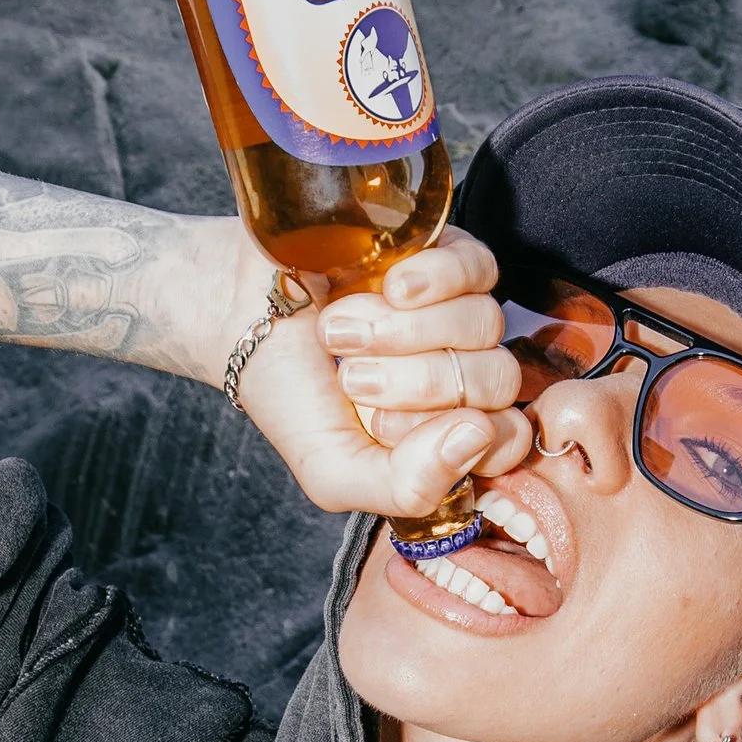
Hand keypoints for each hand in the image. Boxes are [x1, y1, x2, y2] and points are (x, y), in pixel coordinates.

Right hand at [229, 228, 531, 525]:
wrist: (236, 313)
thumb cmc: (288, 394)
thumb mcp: (333, 470)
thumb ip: (407, 488)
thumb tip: (478, 434)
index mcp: (447, 430)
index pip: (505, 441)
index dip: (456, 438)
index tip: (389, 428)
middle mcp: (463, 371)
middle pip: (495, 381)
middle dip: (418, 384)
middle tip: (352, 377)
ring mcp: (459, 309)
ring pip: (484, 324)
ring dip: (406, 332)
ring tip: (343, 331)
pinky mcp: (448, 254)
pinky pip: (479, 268)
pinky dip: (434, 280)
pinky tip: (387, 285)